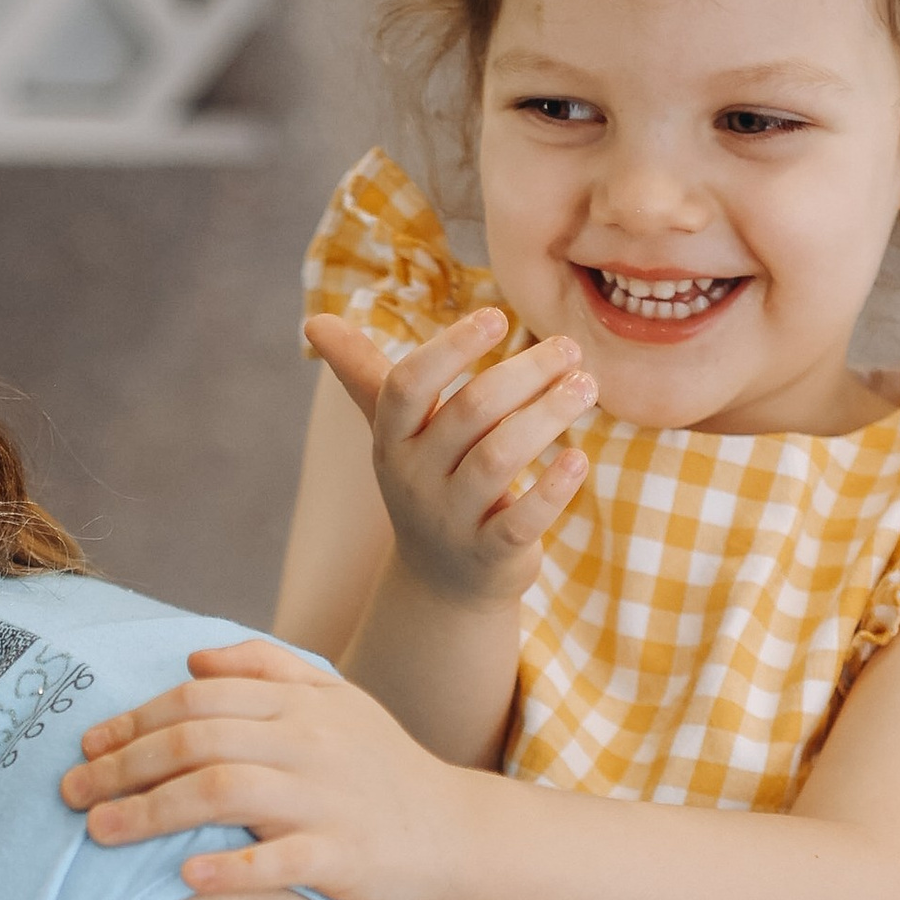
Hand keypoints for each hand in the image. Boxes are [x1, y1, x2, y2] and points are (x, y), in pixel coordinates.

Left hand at [61, 639, 469, 899]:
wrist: (455, 831)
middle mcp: (308, 743)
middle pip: (197, 743)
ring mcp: (326, 800)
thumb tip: (192, 661)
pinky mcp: (343, 856)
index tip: (88, 745)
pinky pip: (281, 861)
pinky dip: (232, 868)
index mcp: (298, 704)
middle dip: (123, 766)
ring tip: (99, 831)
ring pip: (224, 792)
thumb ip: (266, 669)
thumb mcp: (334, 701)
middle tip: (69, 792)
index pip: (199, 700)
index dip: (135, 720)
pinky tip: (186, 878)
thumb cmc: (380, 768)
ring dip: (151, 812)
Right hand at [307, 306, 592, 607]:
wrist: (441, 583)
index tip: (496, 317)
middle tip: (569, 349)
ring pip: (499, 458)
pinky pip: (521, 521)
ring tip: (585, 386)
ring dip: (547, 415)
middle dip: (524, 373)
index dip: (450, 348)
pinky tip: (578, 459)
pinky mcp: (490, 556)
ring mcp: (451, 520)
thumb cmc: (428, 482)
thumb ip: (362, 374)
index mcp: (393, 440)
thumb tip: (314, 322)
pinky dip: (553, 489)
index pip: (408, 385)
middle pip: (471, 412)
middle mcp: (415, 479)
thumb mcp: (393, 433)